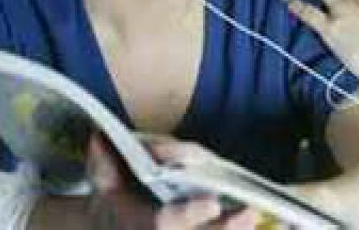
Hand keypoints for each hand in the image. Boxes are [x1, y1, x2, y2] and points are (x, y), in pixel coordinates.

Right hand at [87, 133, 260, 228]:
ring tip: (257, 217)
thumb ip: (103, 162)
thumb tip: (101, 138)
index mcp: (138, 224)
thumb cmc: (111, 200)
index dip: (189, 215)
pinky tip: (255, 224)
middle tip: (250, 213)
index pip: (166, 224)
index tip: (212, 202)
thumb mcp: (101, 180)